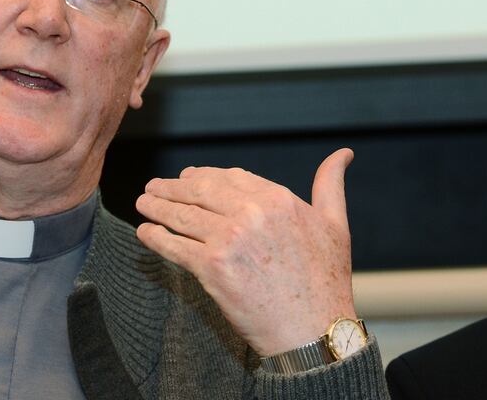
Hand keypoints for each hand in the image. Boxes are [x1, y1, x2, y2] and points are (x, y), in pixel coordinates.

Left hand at [135, 149, 356, 355]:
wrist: (315, 332)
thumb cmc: (326, 282)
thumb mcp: (335, 226)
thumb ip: (330, 186)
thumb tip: (342, 155)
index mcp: (278, 199)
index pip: (229, 177)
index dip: (204, 175)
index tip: (188, 177)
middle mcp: (251, 213)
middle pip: (199, 191)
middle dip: (171, 188)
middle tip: (154, 187)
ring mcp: (229, 239)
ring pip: (182, 215)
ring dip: (157, 207)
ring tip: (144, 203)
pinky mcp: (211, 267)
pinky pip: (173, 246)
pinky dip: (155, 237)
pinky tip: (146, 232)